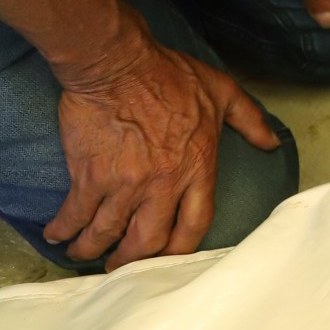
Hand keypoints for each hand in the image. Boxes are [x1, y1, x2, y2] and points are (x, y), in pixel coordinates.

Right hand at [44, 24, 278, 266]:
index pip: (195, 226)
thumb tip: (272, 142)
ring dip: (92, 249)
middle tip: (119, 266)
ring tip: (83, 252)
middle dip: (132, 261)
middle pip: (148, 242)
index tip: (167, 257)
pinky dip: (63, 229)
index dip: (180, 250)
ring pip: (107, 234)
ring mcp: (125, 184)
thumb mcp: (223, 92)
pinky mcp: (90, 176)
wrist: (118, 63)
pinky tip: (57, 233)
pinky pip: (76, 214)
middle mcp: (162, 185)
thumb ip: (250, 119)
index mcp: (197, 169)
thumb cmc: (170, 74)